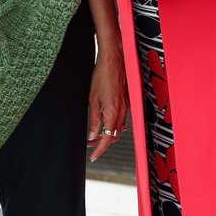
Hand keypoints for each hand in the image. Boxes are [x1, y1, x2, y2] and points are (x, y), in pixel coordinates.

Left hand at [85, 43, 127, 162]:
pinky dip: (113, 126)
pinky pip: (121, 120)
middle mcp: (121, 113)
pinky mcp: (126, 102)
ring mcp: (126, 107)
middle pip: (112, 136)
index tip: (92, 156)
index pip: (106, 139)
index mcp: (112, 113)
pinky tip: (106, 124)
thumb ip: (93, 119)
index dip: (98, 150)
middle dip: (100, 143)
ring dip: (107, 134)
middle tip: (89, 145)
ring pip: (117, 129)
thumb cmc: (102, 75)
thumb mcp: (92, 99)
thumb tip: (92, 135)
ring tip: (94, 135)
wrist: (114, 59)